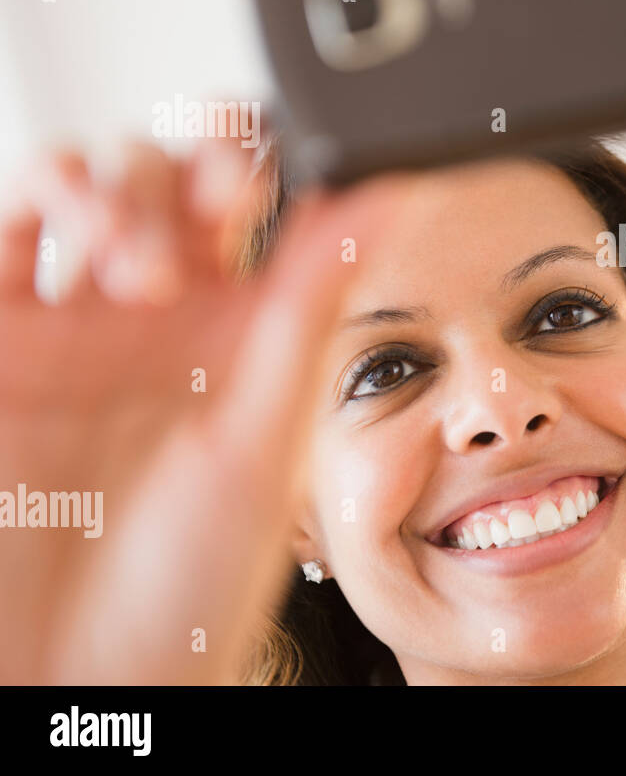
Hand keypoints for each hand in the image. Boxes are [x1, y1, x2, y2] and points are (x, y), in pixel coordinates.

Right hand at [0, 135, 383, 682]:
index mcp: (251, 333)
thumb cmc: (190, 586)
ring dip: (121, 189)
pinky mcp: (4, 333)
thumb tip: (380, 202)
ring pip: (98, 184)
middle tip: (219, 208)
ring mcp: (82, 321)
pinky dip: (39, 196)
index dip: (276, 164)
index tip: (294, 160)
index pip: (268, 208)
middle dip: (198, 167)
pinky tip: (67, 224)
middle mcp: (170, 317)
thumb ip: (307, 310)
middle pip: (181, 177)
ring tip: (139, 269)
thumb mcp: (264, 439)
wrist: (84, 672)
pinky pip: (9, 228)